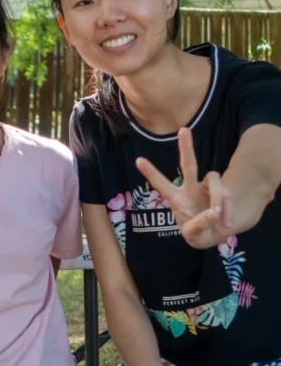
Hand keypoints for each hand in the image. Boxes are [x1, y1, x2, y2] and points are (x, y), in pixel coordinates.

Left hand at [136, 127, 232, 248]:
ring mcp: (206, 188)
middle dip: (186, 147)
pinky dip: (227, 208)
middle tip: (183, 129)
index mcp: (176, 199)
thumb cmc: (198, 233)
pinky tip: (226, 223)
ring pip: (214, 180)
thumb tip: (213, 212)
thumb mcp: (194, 235)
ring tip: (217, 218)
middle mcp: (190, 189)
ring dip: (218, 199)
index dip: (151, 172)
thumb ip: (200, 225)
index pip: (161, 184)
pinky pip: (226, 193)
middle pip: (189, 165)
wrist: (216, 235)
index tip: (138, 160)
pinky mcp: (222, 190)